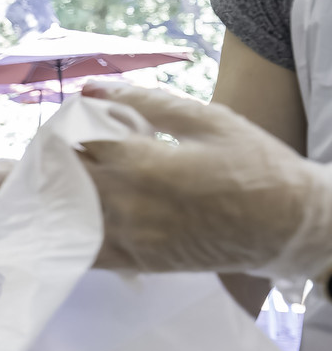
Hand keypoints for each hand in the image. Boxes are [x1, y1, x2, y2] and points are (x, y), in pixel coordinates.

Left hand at [80, 83, 331, 279]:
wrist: (290, 225)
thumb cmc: (254, 165)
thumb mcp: (206, 120)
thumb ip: (144, 102)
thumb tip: (91, 88)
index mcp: (142, 163)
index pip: (77, 141)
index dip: (68, 128)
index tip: (71, 124)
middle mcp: (128, 204)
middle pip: (66, 178)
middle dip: (59, 160)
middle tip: (62, 150)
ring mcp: (132, 238)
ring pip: (69, 215)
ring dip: (60, 194)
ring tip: (66, 179)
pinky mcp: (139, 262)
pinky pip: (87, 251)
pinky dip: (71, 232)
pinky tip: (74, 215)